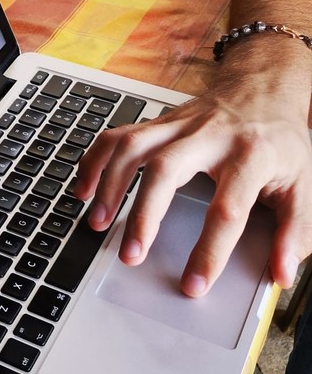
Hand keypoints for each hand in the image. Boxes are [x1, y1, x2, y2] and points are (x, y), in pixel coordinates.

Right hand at [73, 58, 311, 296]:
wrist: (263, 88)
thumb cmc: (279, 141)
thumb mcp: (303, 184)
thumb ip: (295, 230)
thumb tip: (282, 272)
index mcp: (251, 154)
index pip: (227, 209)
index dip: (209, 251)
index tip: (193, 284)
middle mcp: (209, 135)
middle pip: (167, 169)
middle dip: (144, 214)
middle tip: (131, 254)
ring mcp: (178, 125)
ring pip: (133, 146)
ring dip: (109, 185)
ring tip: (98, 223)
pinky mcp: (157, 122)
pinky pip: (116, 135)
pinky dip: (94, 161)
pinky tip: (84, 190)